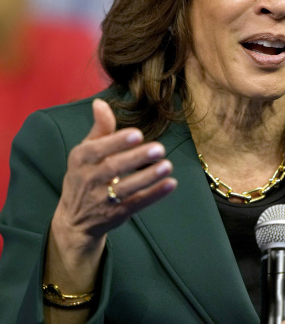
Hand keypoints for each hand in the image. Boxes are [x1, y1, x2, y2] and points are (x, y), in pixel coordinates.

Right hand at [49, 98, 176, 275]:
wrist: (75, 220)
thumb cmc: (85, 176)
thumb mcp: (86, 152)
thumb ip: (100, 129)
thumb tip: (100, 103)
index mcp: (81, 160)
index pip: (96, 149)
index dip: (116, 142)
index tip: (137, 134)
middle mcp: (89, 179)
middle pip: (114, 168)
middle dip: (137, 158)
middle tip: (159, 148)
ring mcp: (102, 199)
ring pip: (126, 188)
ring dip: (148, 177)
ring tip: (167, 165)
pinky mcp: (116, 214)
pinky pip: (137, 203)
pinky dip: (154, 195)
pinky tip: (171, 184)